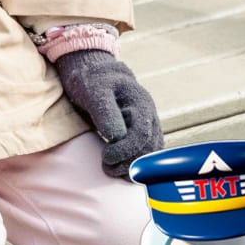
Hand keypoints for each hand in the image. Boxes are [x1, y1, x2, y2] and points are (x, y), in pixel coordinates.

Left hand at [54, 49, 162, 177]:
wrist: (95, 74)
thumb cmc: (93, 81)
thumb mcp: (94, 92)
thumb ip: (105, 112)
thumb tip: (116, 136)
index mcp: (141, 103)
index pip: (141, 134)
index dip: (126, 150)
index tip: (107, 157)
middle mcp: (150, 115)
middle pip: (149, 147)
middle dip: (130, 162)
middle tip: (107, 168)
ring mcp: (149, 124)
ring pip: (151, 152)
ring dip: (134, 167)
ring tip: (113, 171)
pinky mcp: (142, 132)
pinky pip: (146, 152)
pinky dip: (136, 164)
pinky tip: (122, 170)